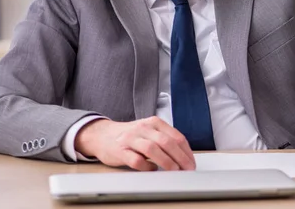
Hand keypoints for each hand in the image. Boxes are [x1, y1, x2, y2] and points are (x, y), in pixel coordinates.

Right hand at [75, 116, 195, 171]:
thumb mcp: (149, 131)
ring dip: (166, 162)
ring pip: (152, 149)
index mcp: (154, 122)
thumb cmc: (131, 135)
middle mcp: (143, 128)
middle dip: (180, 157)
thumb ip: (165, 139)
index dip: (186, 151)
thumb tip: (184, 157)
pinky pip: (136, 160)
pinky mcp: (120, 150)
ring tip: (174, 170)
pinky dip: (146, 166)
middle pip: (166, 142)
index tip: (191, 163)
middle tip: (187, 169)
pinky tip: (151, 170)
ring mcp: (131, 138)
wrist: (102, 135)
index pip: (176, 136)